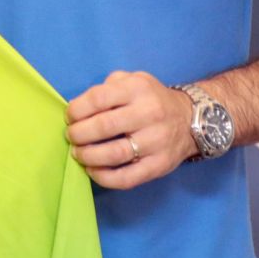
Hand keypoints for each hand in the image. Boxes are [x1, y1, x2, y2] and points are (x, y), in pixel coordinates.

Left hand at [64, 70, 196, 188]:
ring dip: (88, 156)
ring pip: (114, 154)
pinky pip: (128, 177)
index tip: (69, 117)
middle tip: (71, 137)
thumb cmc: (151, 98)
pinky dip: (105, 178)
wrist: (189, 118)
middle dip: (79, 134)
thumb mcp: (133, 80)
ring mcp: (156, 142)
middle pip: (104, 127)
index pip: (98, 99)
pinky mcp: (160, 165)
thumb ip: (106, 87)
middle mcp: (148, 114)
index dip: (77, 110)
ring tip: (78, 153)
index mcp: (137, 89)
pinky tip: (93, 171)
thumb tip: (77, 106)